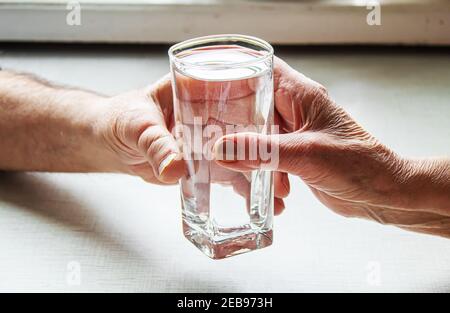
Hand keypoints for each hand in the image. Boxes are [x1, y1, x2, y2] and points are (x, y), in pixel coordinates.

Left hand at [96, 75, 287, 213]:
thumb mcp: (137, 126)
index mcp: (201, 89)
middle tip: (286, 172)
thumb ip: (156, 145)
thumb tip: (175, 169)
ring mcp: (212, 137)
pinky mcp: (206, 160)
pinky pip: (229, 172)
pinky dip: (242, 187)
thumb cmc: (121, 120)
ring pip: (245, 153)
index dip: (265, 109)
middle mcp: (212, 111)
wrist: (111, 144)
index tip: (283, 131)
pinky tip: (255, 202)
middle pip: (252, 128)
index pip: (242, 92)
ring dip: (262, 172)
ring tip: (279, 195)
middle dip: (271, 148)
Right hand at [214, 57, 449, 237]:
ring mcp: (293, 135)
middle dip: (233, 128)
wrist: (383, 194)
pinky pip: (266, 160)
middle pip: (251, 108)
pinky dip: (262, 178)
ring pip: (255, 138)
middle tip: (213, 143)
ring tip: (247, 180)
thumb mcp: (305, 154)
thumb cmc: (359, 164)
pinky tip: (270, 196)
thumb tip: (220, 149)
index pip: (262, 71)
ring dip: (248, 160)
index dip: (235, 76)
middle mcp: (294, 111)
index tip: (210, 92)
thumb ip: (261, 151)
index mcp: (300, 96)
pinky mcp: (294, 157)